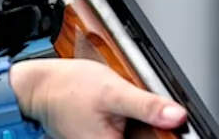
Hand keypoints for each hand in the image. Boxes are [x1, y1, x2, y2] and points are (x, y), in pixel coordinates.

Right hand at [10, 58, 188, 138]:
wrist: (41, 86)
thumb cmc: (68, 88)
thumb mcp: (113, 91)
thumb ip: (147, 106)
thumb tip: (178, 116)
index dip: (165, 133)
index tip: (170, 121)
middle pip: (147, 137)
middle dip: (150, 123)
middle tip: (137, 105)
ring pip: (138, 134)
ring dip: (140, 120)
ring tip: (121, 104)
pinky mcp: (104, 137)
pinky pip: (125, 131)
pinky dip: (130, 120)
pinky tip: (120, 108)